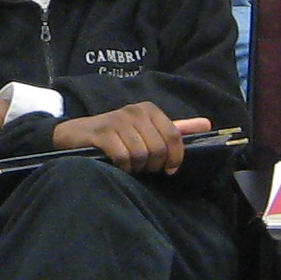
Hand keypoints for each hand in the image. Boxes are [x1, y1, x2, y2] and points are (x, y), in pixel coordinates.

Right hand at [52, 104, 212, 176]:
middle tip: (141, 166)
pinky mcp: (102, 133)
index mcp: (149, 110)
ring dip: (135, 167)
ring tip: (127, 165)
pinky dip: (122, 167)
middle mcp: (134, 111)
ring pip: (141, 155)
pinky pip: (123, 158)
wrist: (74, 136)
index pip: (174, 136)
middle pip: (158, 148)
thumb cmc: (115, 137)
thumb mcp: (145, 130)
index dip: (174, 157)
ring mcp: (117, 121)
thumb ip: (175, 129)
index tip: (168, 169)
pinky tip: (115, 165)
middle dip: (151, 165)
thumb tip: (206, 125)